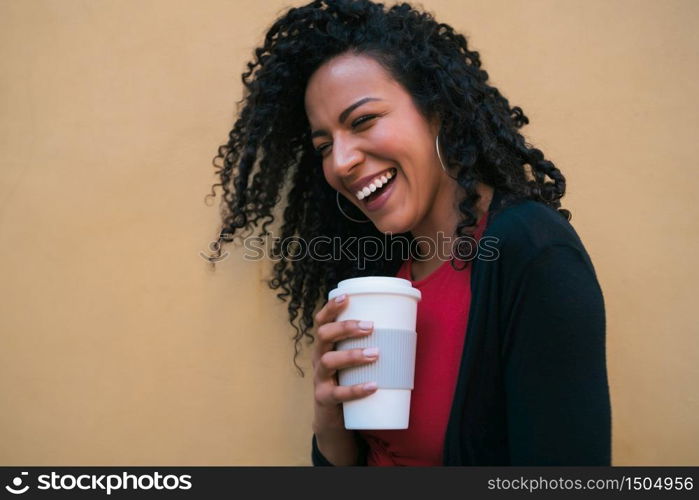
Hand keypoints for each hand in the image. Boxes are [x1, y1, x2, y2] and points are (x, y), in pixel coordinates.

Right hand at [311, 293, 377, 432]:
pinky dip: (356, 389)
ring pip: (328, 361)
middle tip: (370, 326)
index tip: (346, 297)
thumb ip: (370, 345)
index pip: (321, 321)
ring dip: (352, 355)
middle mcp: (318, 358)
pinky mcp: (324, 398)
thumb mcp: (354, 360)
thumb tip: (406, 328)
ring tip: (375, 353)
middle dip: (345, 328)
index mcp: (326, 345)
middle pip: (323, 335)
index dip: (331, 308)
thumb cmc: (349, 380)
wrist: (334, 418)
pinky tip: (373, 385)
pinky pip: (338, 393)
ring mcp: (319, 378)